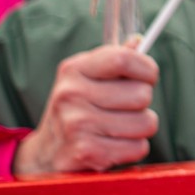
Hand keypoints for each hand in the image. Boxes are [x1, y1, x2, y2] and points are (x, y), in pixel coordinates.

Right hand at [14, 40, 159, 174]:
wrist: (46, 153)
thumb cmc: (77, 109)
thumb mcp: (87, 78)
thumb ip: (114, 60)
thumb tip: (138, 41)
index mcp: (74, 69)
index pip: (124, 59)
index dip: (147, 68)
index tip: (149, 77)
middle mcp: (72, 94)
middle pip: (142, 94)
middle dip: (143, 103)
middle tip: (126, 108)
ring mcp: (77, 124)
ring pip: (145, 122)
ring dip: (141, 128)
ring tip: (120, 128)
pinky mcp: (86, 152)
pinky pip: (138, 147)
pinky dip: (134, 148)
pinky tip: (114, 145)